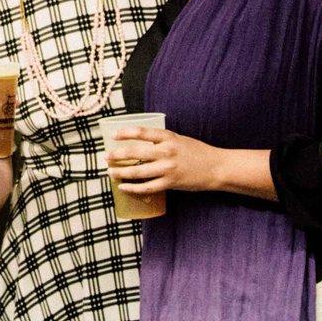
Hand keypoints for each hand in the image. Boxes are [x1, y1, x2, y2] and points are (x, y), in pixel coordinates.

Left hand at [104, 126, 224, 194]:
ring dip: (120, 172)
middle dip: (117, 155)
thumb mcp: (178, 139)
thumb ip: (161, 140)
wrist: (216, 167)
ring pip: (138, 172)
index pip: (142, 132)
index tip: (112, 135)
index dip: (125, 133)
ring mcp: (168, 169)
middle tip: (106, 157)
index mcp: (168, 137)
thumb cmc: (196, 151)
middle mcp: (166, 152)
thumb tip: (139, 142)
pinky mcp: (170, 183)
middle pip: (135, 152)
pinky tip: (123, 187)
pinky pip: (147, 187)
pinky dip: (133, 188)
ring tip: (110, 172)